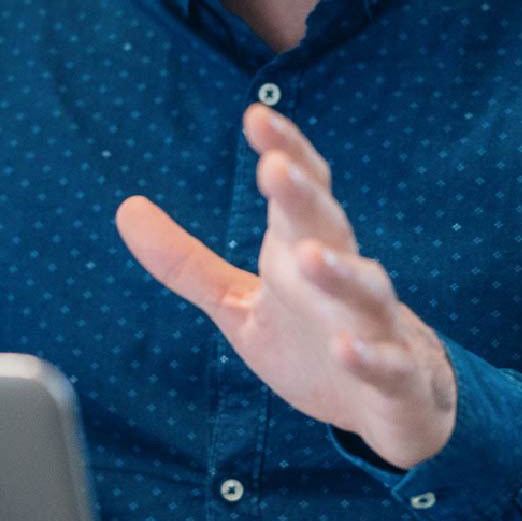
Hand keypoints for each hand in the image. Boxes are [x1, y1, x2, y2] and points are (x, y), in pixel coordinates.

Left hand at [115, 104, 457, 469]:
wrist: (392, 403)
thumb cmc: (313, 339)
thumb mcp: (241, 302)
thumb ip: (188, 262)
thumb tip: (126, 208)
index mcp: (305, 250)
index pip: (300, 192)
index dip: (285, 151)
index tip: (255, 117)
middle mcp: (345, 278)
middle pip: (329, 227)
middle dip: (304, 197)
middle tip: (275, 167)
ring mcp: (375, 326)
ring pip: (365, 290)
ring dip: (339, 273)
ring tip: (306, 256)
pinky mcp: (395, 379)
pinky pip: (386, 364)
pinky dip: (368, 356)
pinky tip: (345, 347)